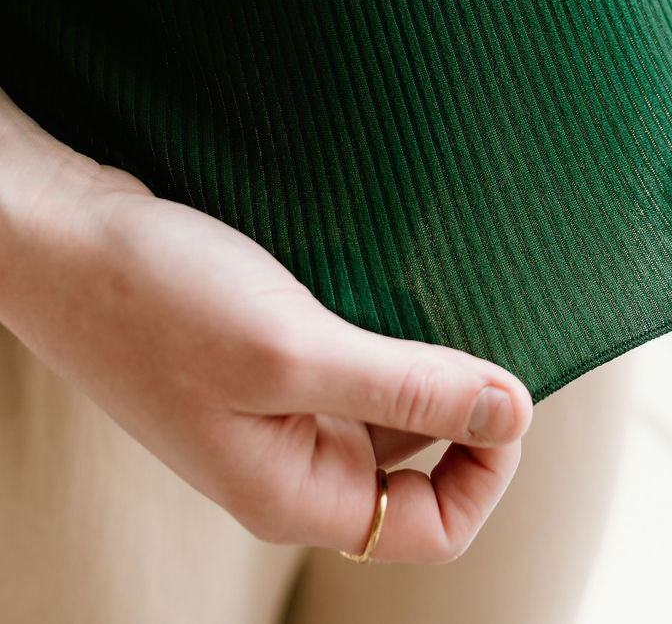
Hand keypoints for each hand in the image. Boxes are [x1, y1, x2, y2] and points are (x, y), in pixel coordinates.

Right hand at [0, 97, 532, 562]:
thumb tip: (516, 411)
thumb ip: (408, 388)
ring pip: (383, 401)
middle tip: (470, 320)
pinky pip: (347, 358)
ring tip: (423, 291)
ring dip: (416, 354)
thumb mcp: (293, 348)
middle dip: (458, 399)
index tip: (501, 385)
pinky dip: (375, 324)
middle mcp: (288, 462)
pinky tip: (378, 273)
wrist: (66, 237)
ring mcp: (273, 408)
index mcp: (292, 493)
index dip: (488, 465)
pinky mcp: (261, 357)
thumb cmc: (159, 299)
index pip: (433, 525)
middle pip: (416, 463)